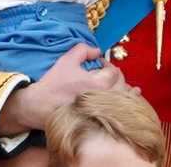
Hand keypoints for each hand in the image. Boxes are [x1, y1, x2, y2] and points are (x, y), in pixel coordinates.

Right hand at [0, 43, 131, 133]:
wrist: (38, 107)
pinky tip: (131, 100)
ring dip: (127, 91)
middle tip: (107, 72)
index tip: (99, 63)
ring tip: (132, 88)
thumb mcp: (67, 60)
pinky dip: (125, 104)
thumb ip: (84, 50)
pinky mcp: (97, 120)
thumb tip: (98, 51)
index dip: (107, 64)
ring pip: (122, 100)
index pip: (113, 72)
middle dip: (117, 76)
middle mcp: (104, 99)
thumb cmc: (54, 83)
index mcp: (100, 84)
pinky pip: (116, 111)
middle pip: (121, 86)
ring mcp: (101, 112)